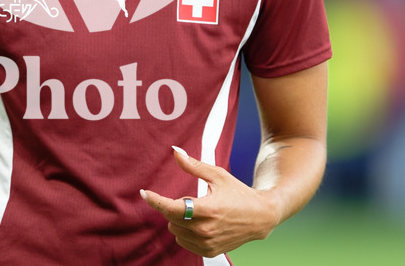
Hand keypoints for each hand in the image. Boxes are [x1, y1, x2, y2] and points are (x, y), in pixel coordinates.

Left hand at [140, 146, 280, 257]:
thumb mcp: (217, 176)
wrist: (260, 217)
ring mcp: (206, 243)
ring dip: (180, 220)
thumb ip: (193, 165)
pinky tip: (200, 224)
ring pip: (175, 230)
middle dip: (175, 206)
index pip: (171, 208)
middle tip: (193, 200)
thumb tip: (176, 152)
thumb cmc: (239, 194)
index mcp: (206, 209)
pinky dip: (186, 232)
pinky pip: (183, 242)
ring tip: (200, 212)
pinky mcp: (209, 251)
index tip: (145, 193)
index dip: (155, 200)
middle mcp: (205, 229)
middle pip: (171, 218)